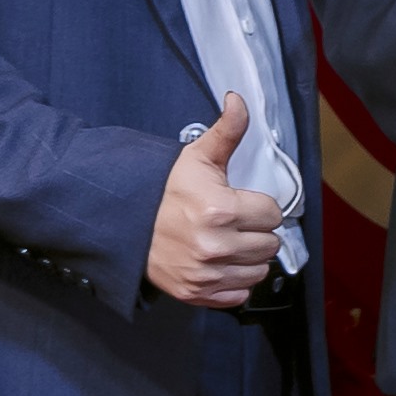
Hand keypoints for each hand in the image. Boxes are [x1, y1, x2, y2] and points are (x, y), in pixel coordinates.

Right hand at [150, 94, 285, 306]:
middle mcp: (215, 246)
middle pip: (269, 244)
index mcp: (221, 210)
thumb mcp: (197, 157)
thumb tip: (238, 101)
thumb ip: (227, 131)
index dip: (259, 206)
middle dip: (256, 232)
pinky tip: (220, 263)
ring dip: (249, 258)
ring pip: (259, 270)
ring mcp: (206, 273)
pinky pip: (239, 294)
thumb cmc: (163, 191)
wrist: (123, 222)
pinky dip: (234, 281)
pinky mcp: (196, 293)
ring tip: (228, 242)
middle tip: (234, 223)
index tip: (242, 203)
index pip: (272, 214)